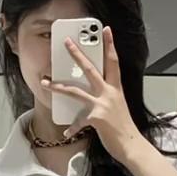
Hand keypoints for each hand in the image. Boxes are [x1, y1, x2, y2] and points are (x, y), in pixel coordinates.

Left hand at [41, 27, 147, 165]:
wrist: (131, 145)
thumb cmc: (124, 128)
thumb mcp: (118, 106)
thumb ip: (108, 96)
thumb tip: (95, 94)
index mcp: (115, 88)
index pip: (113, 61)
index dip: (110, 44)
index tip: (106, 30)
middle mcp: (109, 93)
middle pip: (90, 69)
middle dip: (77, 55)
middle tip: (67, 43)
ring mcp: (102, 105)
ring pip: (75, 91)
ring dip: (58, 87)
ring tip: (46, 83)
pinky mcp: (96, 118)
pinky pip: (78, 121)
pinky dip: (71, 129)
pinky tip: (66, 134)